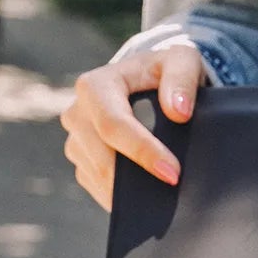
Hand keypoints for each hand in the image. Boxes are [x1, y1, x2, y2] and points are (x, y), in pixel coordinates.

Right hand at [60, 35, 209, 211]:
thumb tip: (178, 112)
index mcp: (95, 85)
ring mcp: (75, 140)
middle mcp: (77, 113)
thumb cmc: (165, 70)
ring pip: (98, 176)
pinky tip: (147, 191)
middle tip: (175, 190)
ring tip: (163, 193)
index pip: (113, 125)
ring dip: (130, 190)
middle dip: (137, 179)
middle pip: (102, 158)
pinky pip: (98, 187)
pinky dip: (122, 195)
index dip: (142, 151)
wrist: (148, 83)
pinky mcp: (81, 161)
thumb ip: (182, 79)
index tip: (172, 172)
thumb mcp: (182, 61)